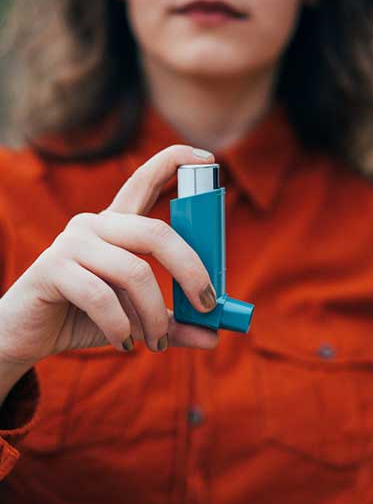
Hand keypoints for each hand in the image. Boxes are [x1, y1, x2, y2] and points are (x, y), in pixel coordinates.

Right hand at [0, 145, 218, 376]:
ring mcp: (72, 243)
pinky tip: (123, 343)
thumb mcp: (135, 320)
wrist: (28, 335)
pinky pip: (101, 297)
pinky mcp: (52, 267)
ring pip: (134, 272)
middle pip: (157, 232)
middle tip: (208, 305)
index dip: (175, 163)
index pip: (145, 181)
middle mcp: (95, 225)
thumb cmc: (84, 318)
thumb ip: (171, 324)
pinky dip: (120, 327)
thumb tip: (213, 338)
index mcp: (117, 227)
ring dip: (154, 316)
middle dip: (191, 270)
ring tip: (155, 343)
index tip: (209, 159)